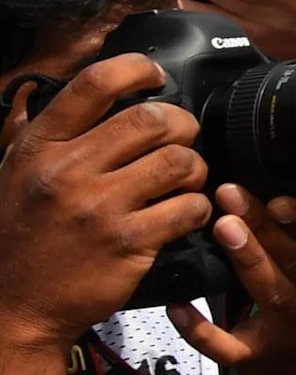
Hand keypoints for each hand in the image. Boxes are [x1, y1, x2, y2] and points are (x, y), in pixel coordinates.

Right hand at [0, 58, 210, 351]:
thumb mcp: (12, 174)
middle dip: (181, 124)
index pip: (94, 84)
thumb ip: (36, 132)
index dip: (137, 69)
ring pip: (179, 160)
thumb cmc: (17, 237)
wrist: (12, 305)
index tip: (155, 76)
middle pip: (152, 119)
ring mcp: (100, 208)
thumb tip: (51, 90)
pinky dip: (198, 207)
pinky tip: (184, 212)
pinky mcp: (129, 243)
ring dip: (194, 166)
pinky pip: (189, 207)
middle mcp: (68, 171)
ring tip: (183, 178)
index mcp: (39, 147)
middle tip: (181, 138)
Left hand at [167, 187, 295, 374]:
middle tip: (231, 195)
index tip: (275, 197)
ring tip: (221, 226)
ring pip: (270, 295)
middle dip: (264, 228)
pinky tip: (178, 306)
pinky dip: (200, 328)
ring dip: (247, 260)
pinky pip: (226, 344)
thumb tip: (286, 190)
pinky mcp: (256, 360)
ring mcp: (292, 338)